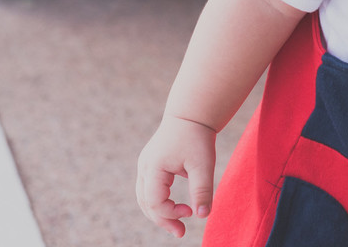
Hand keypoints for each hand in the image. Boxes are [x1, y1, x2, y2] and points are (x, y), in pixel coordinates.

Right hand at [136, 116, 217, 237]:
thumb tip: (203, 216)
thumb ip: (202, 190)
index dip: (171, 212)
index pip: (154, 202)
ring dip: (159, 213)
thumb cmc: (197, 137)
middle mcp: (144, 167)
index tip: (190, 212)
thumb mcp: (203, 164)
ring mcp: (145, 165)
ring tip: (177, 226)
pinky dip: (159, 202)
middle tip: (180, 233)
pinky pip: (149, 190)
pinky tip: (175, 208)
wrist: (191, 114)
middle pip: (146, 203)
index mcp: (153, 167)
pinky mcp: (151, 164)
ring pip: (145, 198)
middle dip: (162, 220)